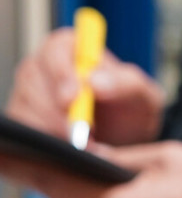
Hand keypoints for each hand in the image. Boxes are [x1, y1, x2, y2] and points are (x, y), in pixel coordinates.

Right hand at [8, 28, 164, 144]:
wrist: (127, 138)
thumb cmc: (132, 107)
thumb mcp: (141, 93)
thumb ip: (124, 83)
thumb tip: (95, 82)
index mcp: (69, 47)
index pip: (55, 52)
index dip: (62, 75)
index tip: (72, 99)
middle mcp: (42, 66)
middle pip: (34, 83)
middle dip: (59, 113)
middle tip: (84, 135)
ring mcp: (27, 92)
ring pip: (27, 109)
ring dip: (56, 131)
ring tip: (88, 145)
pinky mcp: (23, 118)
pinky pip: (25, 130)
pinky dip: (48, 143)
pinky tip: (72, 151)